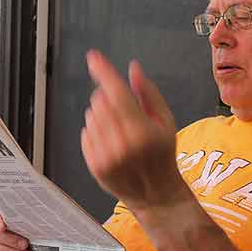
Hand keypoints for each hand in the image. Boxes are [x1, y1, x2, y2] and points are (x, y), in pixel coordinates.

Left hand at [81, 50, 183, 211]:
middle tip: (125, 110)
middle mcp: (121, 143)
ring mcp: (105, 155)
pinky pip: (85, 133)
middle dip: (109, 97)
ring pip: (91, 116)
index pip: (116, 92)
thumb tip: (133, 69)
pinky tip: (112, 142)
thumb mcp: (166, 121)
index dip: (103, 72)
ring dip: (102, 115)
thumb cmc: (162, 155)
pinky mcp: (94, 164)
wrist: (154, 193)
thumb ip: (148, 93)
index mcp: (142, 130)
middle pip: (101, 101)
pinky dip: (95, 131)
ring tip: (120, 130)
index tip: (93, 57)